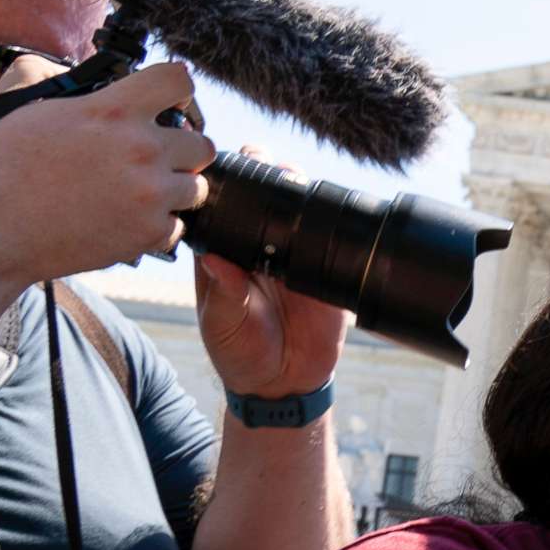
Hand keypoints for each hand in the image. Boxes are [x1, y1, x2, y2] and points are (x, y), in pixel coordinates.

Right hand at [0, 60, 212, 288]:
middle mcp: (140, 149)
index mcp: (112, 110)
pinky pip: (177, 227)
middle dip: (181, 151)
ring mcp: (150, 194)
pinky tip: (125, 220)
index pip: (177, 80)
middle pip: (202, 143)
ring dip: (173, 190)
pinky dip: (156, 227)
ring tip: (136, 193)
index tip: (172, 100)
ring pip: (197, 188)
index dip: (177, 89)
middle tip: (153, 159)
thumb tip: (107, 89)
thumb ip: (87, 99)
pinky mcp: (149, 234)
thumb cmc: (0, 168)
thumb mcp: (38, 109)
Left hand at [197, 147, 351, 399]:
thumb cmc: (240, 354)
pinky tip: (329, 213)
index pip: (225, 207)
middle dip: (268, 174)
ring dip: (301, 191)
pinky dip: (334, 225)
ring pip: (301, 212)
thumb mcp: (222, 325)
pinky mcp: (328, 274)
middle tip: (271, 167)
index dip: (226, 182)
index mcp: (227, 254)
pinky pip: (334, 242)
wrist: (284, 384)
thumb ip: (223, 293)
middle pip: (266, 198)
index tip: (230, 164)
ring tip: (298, 181)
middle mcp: (261, 249)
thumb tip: (215, 261)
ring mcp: (297, 259)